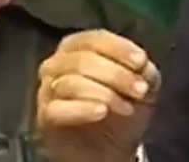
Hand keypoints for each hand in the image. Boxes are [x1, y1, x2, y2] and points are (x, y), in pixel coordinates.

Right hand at [35, 29, 159, 161]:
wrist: (111, 148)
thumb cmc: (123, 106)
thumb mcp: (143, 84)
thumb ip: (143, 69)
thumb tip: (141, 64)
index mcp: (79, 47)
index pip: (95, 39)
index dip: (119, 48)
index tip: (141, 61)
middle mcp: (58, 63)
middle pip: (83, 59)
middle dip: (117, 74)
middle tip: (140, 90)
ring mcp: (48, 89)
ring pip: (72, 82)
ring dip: (105, 93)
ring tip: (126, 108)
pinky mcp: (45, 116)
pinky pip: (58, 108)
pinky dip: (82, 108)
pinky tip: (102, 112)